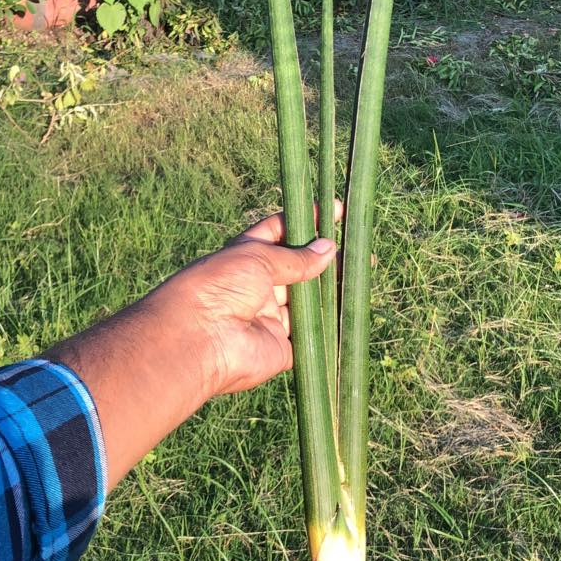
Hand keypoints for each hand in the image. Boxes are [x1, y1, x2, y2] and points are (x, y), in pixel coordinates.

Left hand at [155, 205, 340, 397]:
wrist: (198, 339)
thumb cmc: (220, 286)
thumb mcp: (258, 257)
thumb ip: (296, 257)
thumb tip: (328, 248)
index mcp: (247, 257)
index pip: (280, 232)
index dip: (307, 222)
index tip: (336, 212)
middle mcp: (259, 286)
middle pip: (299, 269)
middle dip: (327, 258)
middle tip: (358, 248)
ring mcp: (271, 318)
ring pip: (309, 302)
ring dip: (332, 290)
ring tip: (362, 273)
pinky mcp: (283, 348)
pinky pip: (312, 337)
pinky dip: (330, 327)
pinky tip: (354, 310)